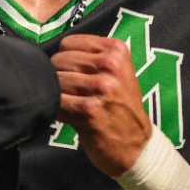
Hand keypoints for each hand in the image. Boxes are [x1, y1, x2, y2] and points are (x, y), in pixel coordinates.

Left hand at [52, 34, 152, 176]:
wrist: (137, 146)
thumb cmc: (122, 107)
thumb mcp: (118, 73)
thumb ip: (92, 57)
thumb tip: (53, 54)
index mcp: (117, 50)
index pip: (68, 43)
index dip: (65, 59)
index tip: (75, 75)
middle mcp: (111, 65)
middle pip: (59, 61)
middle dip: (58, 77)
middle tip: (72, 93)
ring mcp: (101, 87)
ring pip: (56, 81)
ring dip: (57, 95)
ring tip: (73, 105)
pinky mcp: (89, 110)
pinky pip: (56, 102)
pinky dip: (57, 110)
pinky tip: (71, 117)